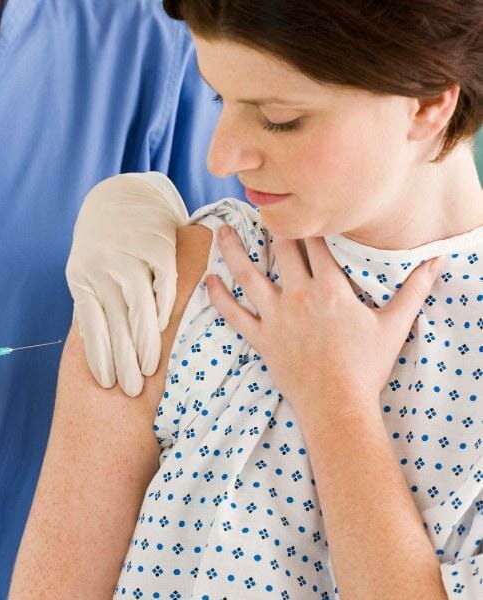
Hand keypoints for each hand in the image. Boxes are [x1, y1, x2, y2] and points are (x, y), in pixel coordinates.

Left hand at [66, 172, 188, 395]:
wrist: (120, 196)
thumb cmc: (104, 247)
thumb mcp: (88, 273)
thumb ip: (93, 305)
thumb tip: (96, 351)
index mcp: (81, 278)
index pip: (91, 325)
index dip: (99, 356)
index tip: (107, 383)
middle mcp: (101, 267)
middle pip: (113, 323)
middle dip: (122, 360)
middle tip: (130, 391)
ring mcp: (128, 254)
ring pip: (138, 306)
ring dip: (144, 342)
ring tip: (149, 370)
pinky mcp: (156, 243)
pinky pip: (162, 283)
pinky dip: (165, 307)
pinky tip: (166, 329)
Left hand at [206, 225, 442, 425]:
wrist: (338, 404)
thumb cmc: (366, 366)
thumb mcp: (394, 325)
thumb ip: (414, 290)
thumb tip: (437, 263)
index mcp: (330, 288)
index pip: (316, 244)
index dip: (306, 222)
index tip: (297, 204)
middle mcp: (299, 296)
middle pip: (281, 251)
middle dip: (269, 226)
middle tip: (256, 207)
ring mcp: (276, 316)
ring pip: (247, 276)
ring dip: (232, 251)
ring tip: (220, 231)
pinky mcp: (260, 337)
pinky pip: (234, 313)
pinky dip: (219, 297)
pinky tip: (208, 281)